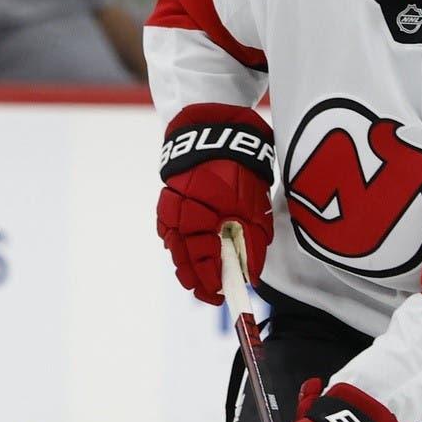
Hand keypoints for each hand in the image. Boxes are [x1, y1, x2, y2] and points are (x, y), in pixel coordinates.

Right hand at [158, 103, 273, 303]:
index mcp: (202, 213)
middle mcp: (180, 212)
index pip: (202, 258)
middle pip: (183, 257)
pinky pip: (169, 229)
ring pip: (174, 246)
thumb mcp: (254, 205)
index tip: (220, 295)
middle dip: (197, 279)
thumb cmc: (239, 165)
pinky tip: (188, 252)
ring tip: (199, 281)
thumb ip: (252, 242)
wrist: (214, 126)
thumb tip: (251, 275)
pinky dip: (179, 244)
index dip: (211, 280)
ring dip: (187, 265)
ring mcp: (170, 205)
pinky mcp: (168, 199)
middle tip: (211, 294)